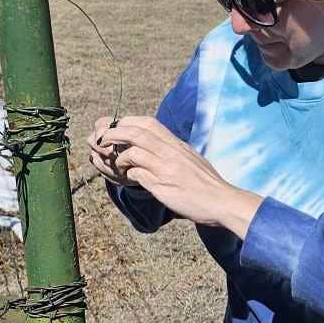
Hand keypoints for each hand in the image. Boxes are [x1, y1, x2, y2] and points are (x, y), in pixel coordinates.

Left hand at [89, 115, 261, 236]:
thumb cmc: (206, 182)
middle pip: (136, 133)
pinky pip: (138, 175)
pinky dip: (128, 174)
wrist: (222, 200)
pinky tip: (129, 178)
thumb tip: (155, 145)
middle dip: (113, 133)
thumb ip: (172, 150)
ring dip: (119, 157)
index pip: (147, 123)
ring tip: (117, 164)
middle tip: (101, 140)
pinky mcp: (163, 186)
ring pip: (133, 152)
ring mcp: (166, 168)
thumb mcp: (189, 157)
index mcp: (175, 143)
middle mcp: (170, 152)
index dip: (126, 122)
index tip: (114, 127)